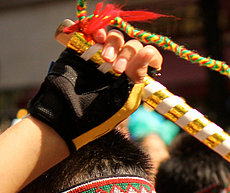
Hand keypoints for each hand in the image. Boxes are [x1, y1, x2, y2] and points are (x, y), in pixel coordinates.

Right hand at [27, 28, 162, 151]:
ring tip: (104, 57)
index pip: (149, 56)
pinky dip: (94, 29)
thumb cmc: (99, 114)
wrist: (67, 113)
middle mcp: (120, 64)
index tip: (146, 58)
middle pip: (131, 45)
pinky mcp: (82, 47)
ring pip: (114, 36)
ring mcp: (100, 54)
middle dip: (127, 53)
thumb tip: (148, 52)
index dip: (150, 55)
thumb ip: (137, 75)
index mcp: (133, 76)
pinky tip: (95, 37)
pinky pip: (90, 29)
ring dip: (113, 43)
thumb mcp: (124, 97)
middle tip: (116, 69)